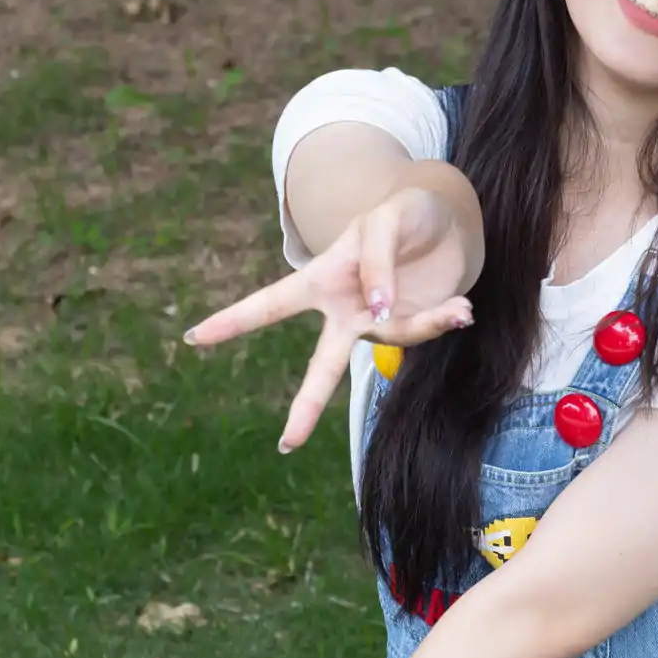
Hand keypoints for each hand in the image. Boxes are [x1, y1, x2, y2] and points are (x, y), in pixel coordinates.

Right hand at [183, 180, 474, 451]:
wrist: (449, 220)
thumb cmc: (403, 214)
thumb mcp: (384, 222)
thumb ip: (375, 263)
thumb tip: (375, 312)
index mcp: (321, 279)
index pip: (270, 304)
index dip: (233, 321)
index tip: (194, 339)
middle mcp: (345, 310)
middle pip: (322, 364)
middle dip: (307, 404)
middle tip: (287, 443)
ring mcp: (380, 323)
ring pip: (392, 339)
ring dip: (425, 325)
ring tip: (459, 308)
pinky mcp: (413, 325)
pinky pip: (424, 332)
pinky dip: (446, 321)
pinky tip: (463, 310)